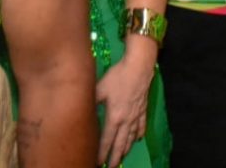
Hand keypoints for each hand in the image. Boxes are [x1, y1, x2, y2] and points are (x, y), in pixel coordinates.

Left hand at [95, 48, 154, 166]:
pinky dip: (139, 134)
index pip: (107, 140)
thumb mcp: (100, 88)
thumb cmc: (117, 77)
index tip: (98, 162)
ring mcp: (136, 115)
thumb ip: (91, 101)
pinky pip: (141, 125)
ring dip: (126, 148)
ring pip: (131, 137)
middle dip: (115, 157)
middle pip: (120, 143)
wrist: (139, 67)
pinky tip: (138, 139)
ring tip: (122, 157)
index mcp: (114, 117)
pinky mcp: (143, 109)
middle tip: (112, 167)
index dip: (102, 152)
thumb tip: (82, 108)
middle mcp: (126, 120)